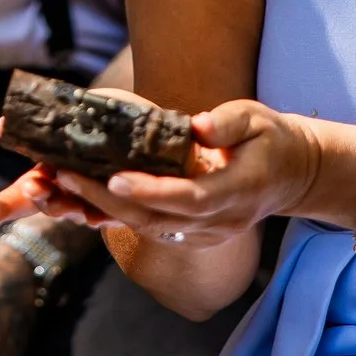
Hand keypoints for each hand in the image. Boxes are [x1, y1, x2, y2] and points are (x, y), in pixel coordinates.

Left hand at [12, 97, 314, 249]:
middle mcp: (219, 222)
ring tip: (63, 184)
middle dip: (106, 200)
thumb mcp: (258, 119)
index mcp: (235, 192)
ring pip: (147, 229)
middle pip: (156, 219)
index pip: (188, 198)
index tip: (115, 179)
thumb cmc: (271, 140)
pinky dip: (116, 217)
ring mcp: (206, 235)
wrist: (293, 176)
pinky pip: (151, 230)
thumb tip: (198, 127)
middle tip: (64, 175)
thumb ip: (229, 123)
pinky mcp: (194, 237)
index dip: (150, 192)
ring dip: (102, 210)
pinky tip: (85, 198)